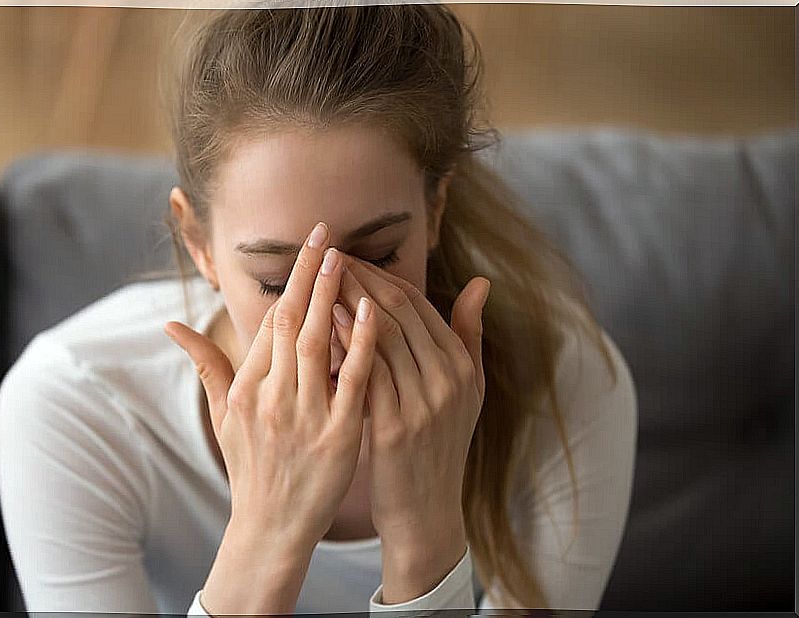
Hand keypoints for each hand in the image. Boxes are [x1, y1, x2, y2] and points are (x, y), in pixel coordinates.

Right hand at [165, 222, 377, 613]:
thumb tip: (171, 324)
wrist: (271, 527)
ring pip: (319, 344)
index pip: (270, 322)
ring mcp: (305, 416)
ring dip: (331, 297)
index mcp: (246, 388)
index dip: (290, 282)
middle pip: (291, 323)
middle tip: (325, 233)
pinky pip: (353, 381)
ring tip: (344, 258)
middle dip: (308, 274)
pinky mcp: (338, 436)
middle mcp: (271, 397)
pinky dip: (363, 344)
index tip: (307, 247)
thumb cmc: (250, 467)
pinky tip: (373, 312)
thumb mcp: (222, 417)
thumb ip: (205, 365)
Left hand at [330, 254, 489, 602]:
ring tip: (318, 278)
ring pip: (379, 335)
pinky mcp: (393, 428)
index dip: (381, 276)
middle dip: (359, 278)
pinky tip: (321, 323)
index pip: (417, 304)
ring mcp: (422, 404)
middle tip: (328, 257)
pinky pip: (364, 373)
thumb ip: (469, 335)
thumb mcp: (466, 391)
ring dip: (346, 301)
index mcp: (461, 366)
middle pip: (397, 312)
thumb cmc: (439, 444)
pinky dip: (343, 343)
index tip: (350, 258)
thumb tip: (481, 281)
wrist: (427, 511)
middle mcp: (447, 380)